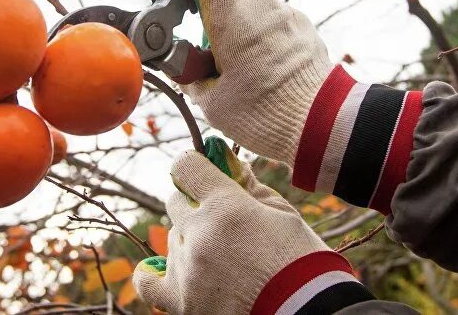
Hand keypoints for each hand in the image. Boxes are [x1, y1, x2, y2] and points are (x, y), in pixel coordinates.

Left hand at [132, 140, 367, 313]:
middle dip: (196, 204)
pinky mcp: (182, 302)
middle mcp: (198, 234)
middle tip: (224, 221)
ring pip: (171, 237)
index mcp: (225, 206)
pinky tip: (174, 267)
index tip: (206, 173)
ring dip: (191, 238)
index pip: (186, 166)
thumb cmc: (304, 261)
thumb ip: (248, 184)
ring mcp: (186, 270)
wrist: (310, 313)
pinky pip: (147, 282)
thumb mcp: (283, 213)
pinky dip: (155, 272)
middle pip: (176, 202)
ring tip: (223, 256)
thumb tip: (223, 157)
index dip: (196, 166)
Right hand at [145, 0, 331, 164]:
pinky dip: (253, 28)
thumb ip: (191, 75)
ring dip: (230, 6)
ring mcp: (286, 14)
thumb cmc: (268, 118)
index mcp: (236, 24)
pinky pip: (270, 15)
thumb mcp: (214, 102)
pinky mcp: (301, 27)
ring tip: (224, 53)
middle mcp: (263, 9)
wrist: (326, 126)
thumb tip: (179, 63)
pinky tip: (251, 60)